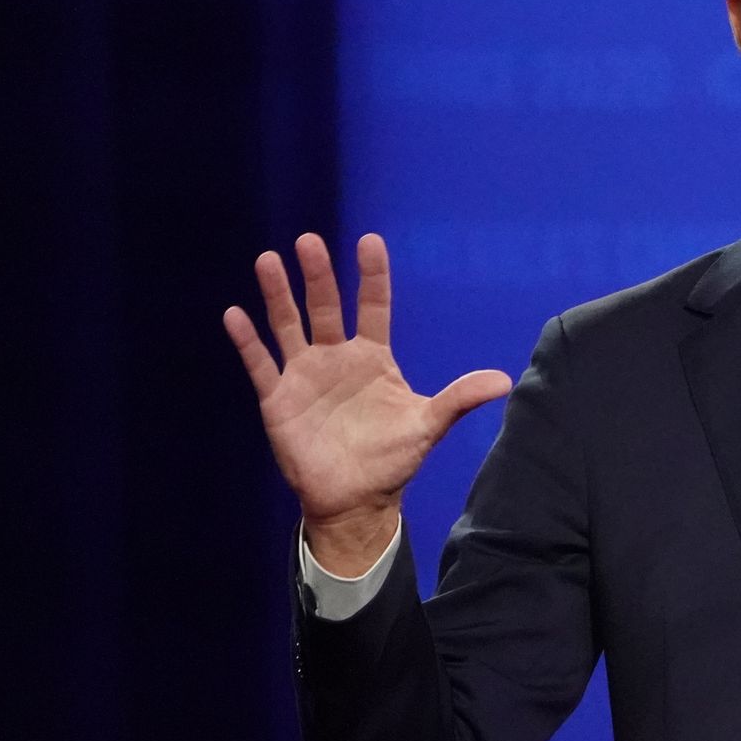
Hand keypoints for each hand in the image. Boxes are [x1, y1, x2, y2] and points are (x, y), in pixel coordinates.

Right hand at [223, 233, 511, 573]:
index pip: (373, 307)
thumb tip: (505, 381)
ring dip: (278, 295)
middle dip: (318, 275)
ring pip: (288, 326)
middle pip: (326, 307)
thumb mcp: (428, 425)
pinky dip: (247, 341)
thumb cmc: (392, 460)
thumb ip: (459, 398)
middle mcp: (337, 358)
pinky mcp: (278, 399)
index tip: (369, 241)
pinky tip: (235, 314)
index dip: (372, 276)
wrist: (355, 500)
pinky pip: (260, 364)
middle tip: (309, 240)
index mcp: (374, 358)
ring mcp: (305, 375)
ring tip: (267, 260)